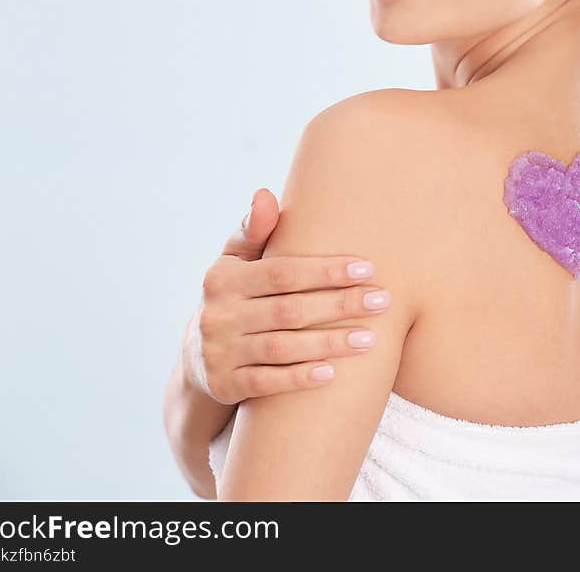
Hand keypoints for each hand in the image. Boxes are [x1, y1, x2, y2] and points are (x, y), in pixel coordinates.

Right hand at [182, 188, 391, 404]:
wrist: (198, 359)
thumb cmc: (234, 298)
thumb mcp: (234, 263)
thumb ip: (253, 231)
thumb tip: (264, 194)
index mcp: (224, 279)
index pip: (282, 272)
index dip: (325, 271)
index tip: (367, 268)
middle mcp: (219, 315)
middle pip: (289, 310)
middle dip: (339, 305)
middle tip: (382, 301)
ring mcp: (220, 352)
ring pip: (282, 347)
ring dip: (329, 344)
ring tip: (370, 339)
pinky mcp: (225, 384)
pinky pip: (267, 382)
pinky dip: (299, 378)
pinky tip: (332, 373)